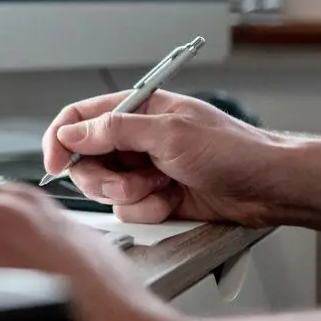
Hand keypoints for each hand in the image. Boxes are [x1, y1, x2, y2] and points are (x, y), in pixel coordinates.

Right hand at [43, 90, 279, 225]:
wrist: (266, 187)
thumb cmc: (233, 150)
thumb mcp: (170, 133)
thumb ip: (116, 130)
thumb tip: (73, 132)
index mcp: (139, 110)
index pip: (80, 117)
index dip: (60, 139)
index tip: (54, 164)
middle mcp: (137, 138)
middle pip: (86, 160)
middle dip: (103, 178)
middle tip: (128, 183)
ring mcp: (145, 169)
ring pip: (106, 190)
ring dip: (131, 196)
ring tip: (161, 188)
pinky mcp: (155, 196)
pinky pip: (129, 210)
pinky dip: (148, 210)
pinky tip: (173, 201)